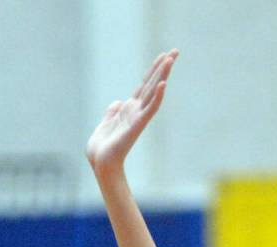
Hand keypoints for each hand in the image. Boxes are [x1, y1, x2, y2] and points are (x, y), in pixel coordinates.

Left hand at [85, 49, 176, 176]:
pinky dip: (157, 97)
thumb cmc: (101, 151)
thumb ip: (111, 113)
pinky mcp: (137, 126)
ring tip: (171, 59)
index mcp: (127, 110)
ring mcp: (138, 118)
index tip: (163, 56)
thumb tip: (117, 102)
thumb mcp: (103, 126)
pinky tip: (164, 84)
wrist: (101, 165)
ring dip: (163, 75)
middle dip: (163, 67)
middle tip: (176, 51)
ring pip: (153, 92)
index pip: (143, 86)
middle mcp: (135, 111)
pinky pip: (150, 109)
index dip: (153, 70)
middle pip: (152, 84)